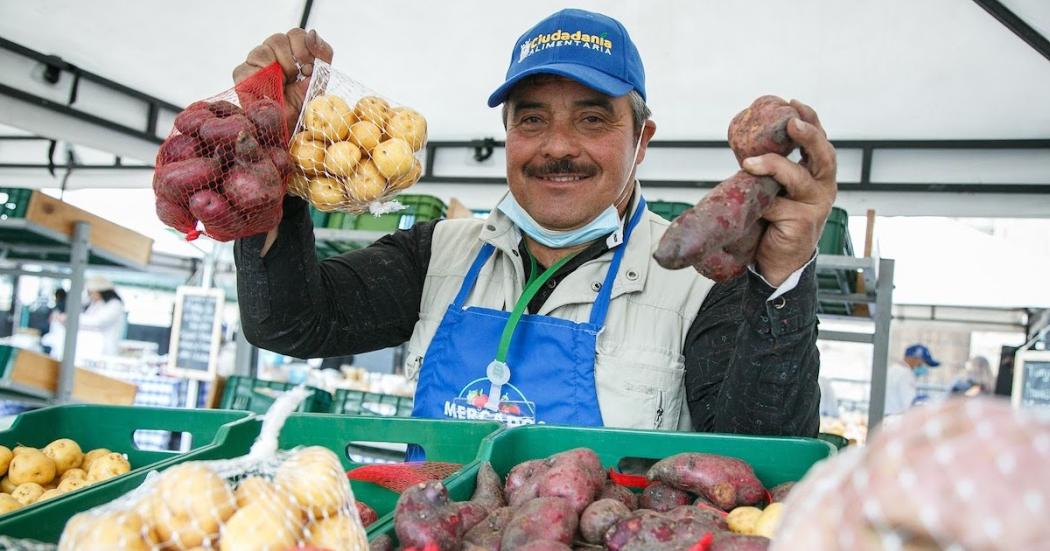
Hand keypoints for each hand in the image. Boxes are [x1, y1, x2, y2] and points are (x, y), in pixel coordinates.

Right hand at [232, 28, 333, 132]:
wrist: (293, 129)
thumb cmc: (305, 105)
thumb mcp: (320, 78)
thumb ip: (322, 53)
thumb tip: (312, 33)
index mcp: (292, 52)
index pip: (296, 35)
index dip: (304, 49)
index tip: (308, 69)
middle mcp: (272, 54)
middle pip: (278, 39)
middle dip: (292, 61)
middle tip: (297, 78)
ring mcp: (256, 63)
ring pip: (262, 51)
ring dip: (276, 71)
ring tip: (284, 86)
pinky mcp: (241, 76)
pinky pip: (244, 69)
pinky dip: (259, 80)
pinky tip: (270, 90)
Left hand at [742, 100, 836, 285]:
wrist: (778, 260)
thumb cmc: (776, 219)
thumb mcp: (774, 187)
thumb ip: (770, 168)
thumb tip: (746, 143)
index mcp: (817, 172)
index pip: (818, 140)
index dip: (809, 120)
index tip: (793, 103)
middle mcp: (823, 185)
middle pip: (823, 154)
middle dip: (808, 135)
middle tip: (791, 123)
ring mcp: (816, 204)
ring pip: (797, 178)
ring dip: (772, 166)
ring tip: (749, 163)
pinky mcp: (804, 222)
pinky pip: (778, 206)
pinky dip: (762, 205)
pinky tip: (755, 209)